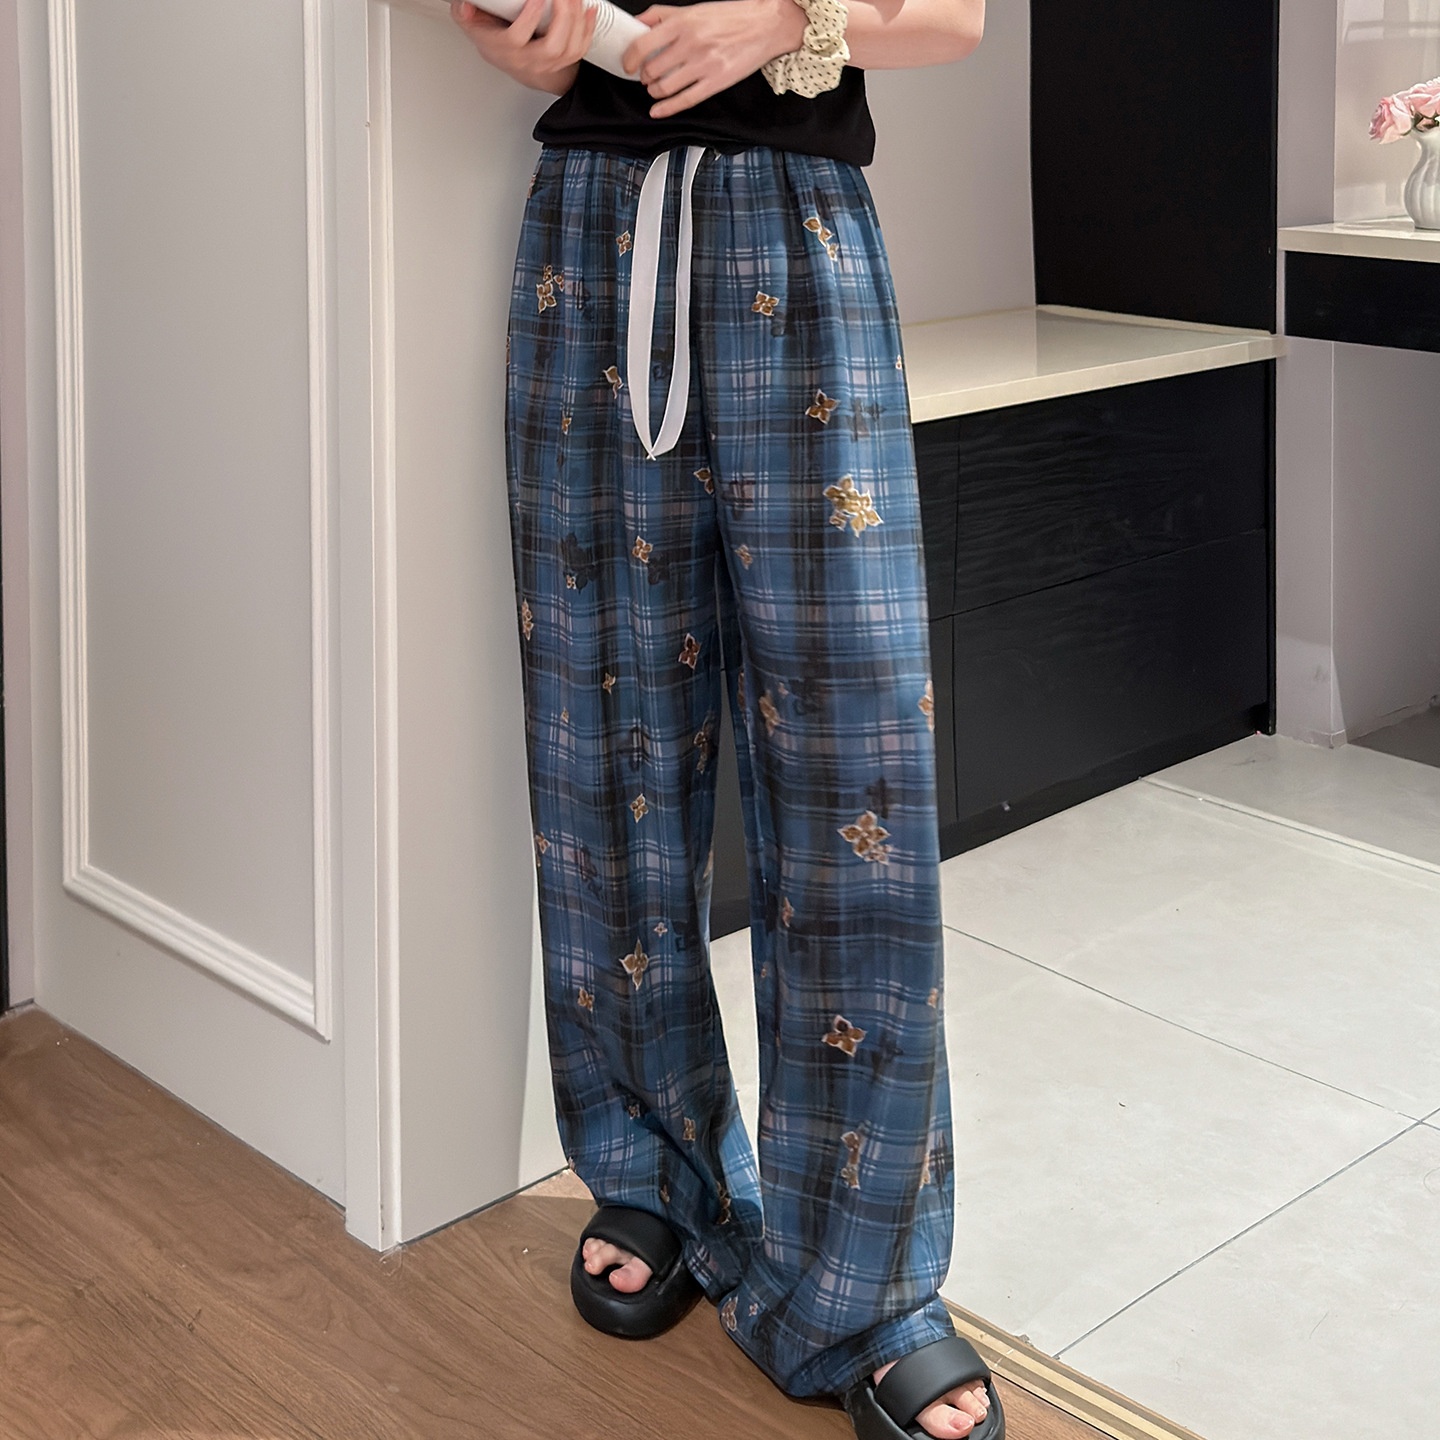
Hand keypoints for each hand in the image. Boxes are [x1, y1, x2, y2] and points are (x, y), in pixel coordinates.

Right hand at [450, 0, 597, 95]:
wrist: (515, 63)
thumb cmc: (495, 39)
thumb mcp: (474, 26)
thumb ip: (466, 14)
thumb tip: (464, 6)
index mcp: (504, 50)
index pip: (516, 39)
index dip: (528, 18)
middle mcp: (527, 61)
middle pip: (551, 47)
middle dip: (563, 18)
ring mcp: (546, 65)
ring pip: (568, 49)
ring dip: (576, 20)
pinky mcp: (562, 63)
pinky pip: (580, 50)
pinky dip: (587, 29)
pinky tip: (589, 10)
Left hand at [621, 0, 807, 117]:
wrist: (766, 24)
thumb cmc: (732, 17)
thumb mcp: (693, 8)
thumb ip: (662, 15)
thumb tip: (637, 23)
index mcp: (683, 22)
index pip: (642, 44)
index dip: (630, 59)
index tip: (628, 64)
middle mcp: (691, 43)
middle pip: (652, 69)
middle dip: (644, 77)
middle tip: (646, 76)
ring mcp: (703, 65)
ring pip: (665, 87)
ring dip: (654, 91)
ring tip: (656, 88)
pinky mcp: (716, 82)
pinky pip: (685, 100)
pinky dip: (667, 109)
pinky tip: (658, 110)